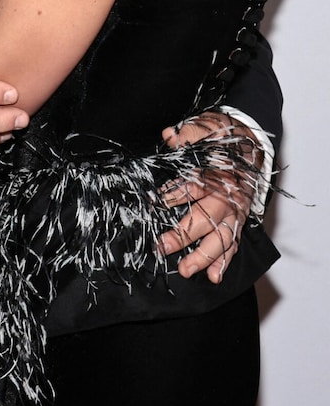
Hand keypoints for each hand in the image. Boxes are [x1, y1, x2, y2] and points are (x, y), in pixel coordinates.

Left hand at [158, 111, 262, 282]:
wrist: (251, 144)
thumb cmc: (222, 139)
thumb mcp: (205, 129)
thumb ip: (187, 134)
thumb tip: (169, 135)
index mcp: (216, 175)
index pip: (191, 188)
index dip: (171, 197)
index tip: (154, 206)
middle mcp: (226, 197)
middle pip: (204, 219)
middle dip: (183, 235)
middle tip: (162, 246)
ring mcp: (234, 212)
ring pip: (221, 238)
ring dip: (203, 257)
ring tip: (186, 271)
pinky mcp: (239, 221)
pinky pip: (233, 244)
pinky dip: (225, 261)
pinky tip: (214, 277)